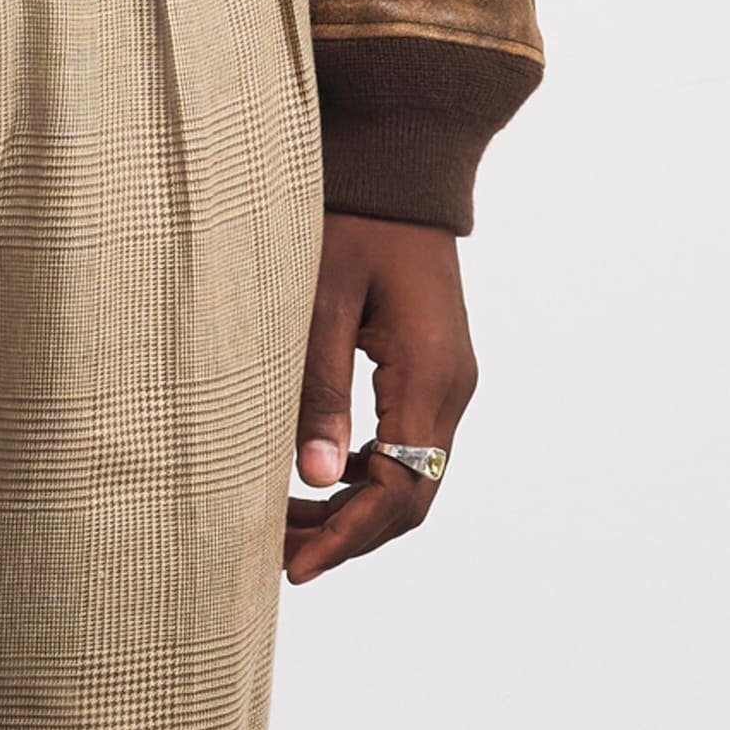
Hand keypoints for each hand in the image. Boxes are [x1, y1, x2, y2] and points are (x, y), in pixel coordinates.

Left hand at [284, 214, 475, 584]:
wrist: (401, 162)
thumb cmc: (354, 217)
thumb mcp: (322, 298)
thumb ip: (320, 387)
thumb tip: (310, 478)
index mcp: (429, 374)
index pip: (399, 490)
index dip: (347, 537)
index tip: (294, 567)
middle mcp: (451, 386)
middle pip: (410, 494)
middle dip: (347, 532)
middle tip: (278, 554)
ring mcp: (447, 376)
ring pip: (410, 471)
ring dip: (353, 503)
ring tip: (286, 521)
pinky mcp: (432, 364)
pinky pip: (407, 439)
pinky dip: (365, 468)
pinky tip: (315, 466)